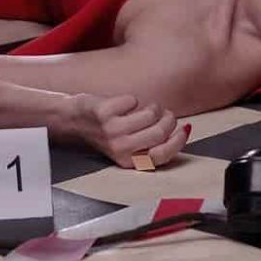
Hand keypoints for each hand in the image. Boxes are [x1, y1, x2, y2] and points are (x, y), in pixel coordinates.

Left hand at [63, 94, 191, 167]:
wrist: (73, 121)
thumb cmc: (107, 132)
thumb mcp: (130, 145)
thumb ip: (154, 142)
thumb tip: (187, 129)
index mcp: (129, 161)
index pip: (163, 155)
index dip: (178, 141)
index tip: (183, 128)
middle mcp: (120, 149)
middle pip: (161, 132)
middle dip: (168, 119)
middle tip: (161, 114)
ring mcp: (111, 131)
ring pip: (150, 114)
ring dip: (152, 107)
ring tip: (142, 109)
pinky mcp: (104, 114)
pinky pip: (133, 100)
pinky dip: (131, 99)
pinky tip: (120, 106)